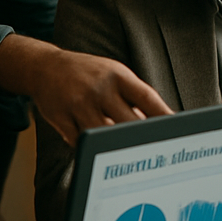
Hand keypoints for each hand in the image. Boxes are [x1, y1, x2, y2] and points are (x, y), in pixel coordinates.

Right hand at [0, 37, 172, 143]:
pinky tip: (94, 148)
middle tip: (152, 152)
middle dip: (141, 139)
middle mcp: (98, 88)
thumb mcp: (113, 74)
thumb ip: (133, 97)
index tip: (177, 131)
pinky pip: (81, 142)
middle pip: (128, 122)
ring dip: (114, 146)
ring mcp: (78, 103)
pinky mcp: (60, 118)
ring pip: (103, 136)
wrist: (44, 66)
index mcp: (117, 75)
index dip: (164, 116)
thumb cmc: (87, 74)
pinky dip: (91, 148)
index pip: (147, 97)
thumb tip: (157, 125)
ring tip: (123, 153)